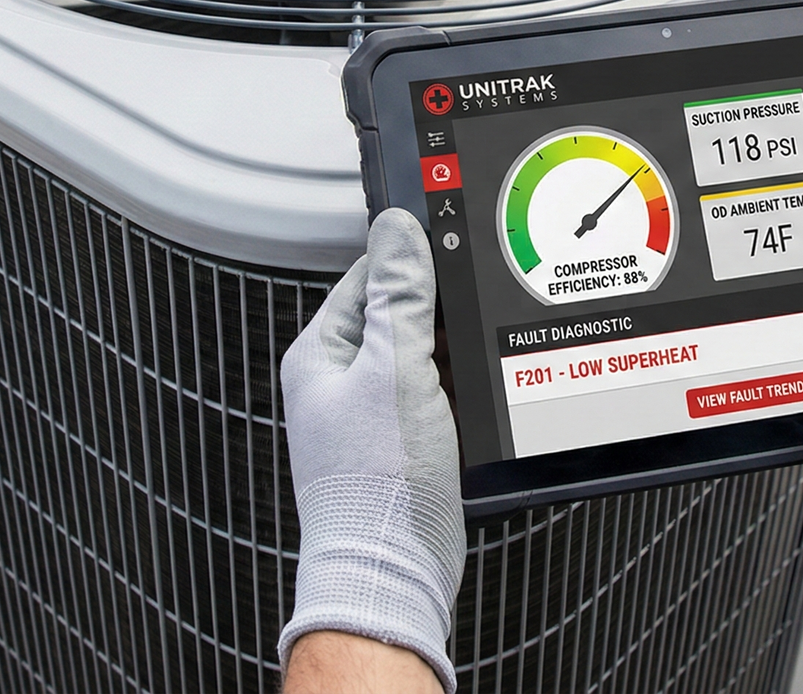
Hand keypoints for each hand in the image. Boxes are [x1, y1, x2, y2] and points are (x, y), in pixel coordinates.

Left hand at [278, 209, 464, 692]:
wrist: (390, 572)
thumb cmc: (377, 482)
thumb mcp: (396, 370)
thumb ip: (399, 297)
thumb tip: (397, 230)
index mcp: (321, 354)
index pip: (367, 278)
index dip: (413, 260)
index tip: (455, 243)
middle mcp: (338, 383)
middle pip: (399, 318)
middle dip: (442, 313)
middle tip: (479, 305)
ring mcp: (369, 418)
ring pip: (422, 361)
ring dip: (454, 357)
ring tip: (481, 358)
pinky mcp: (399, 449)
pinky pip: (435, 401)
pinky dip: (459, 394)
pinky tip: (482, 397)